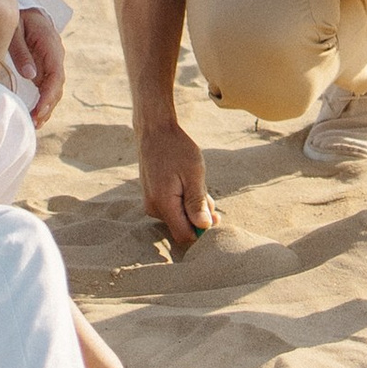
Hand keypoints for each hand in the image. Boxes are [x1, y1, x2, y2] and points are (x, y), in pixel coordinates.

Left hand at [9, 6, 65, 126]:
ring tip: (34, 123)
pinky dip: (43, 100)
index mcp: (51, 45)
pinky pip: (47, 86)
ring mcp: (51, 61)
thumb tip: (30, 75)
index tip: (38, 110)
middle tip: (34, 122)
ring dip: (46, 106)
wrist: (21, 5)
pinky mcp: (44, 65)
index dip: (48, 96)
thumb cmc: (16, 15)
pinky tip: (34, 113)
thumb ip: (21, 51)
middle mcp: (55, 55)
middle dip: (47, 106)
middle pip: (57, 85)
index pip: (56, 75)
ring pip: (53, 88)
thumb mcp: (15, 29)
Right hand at [137, 118, 218, 252]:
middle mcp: (153, 208)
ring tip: (196, 184)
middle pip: (182, 227)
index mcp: (164, 204)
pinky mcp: (152, 198)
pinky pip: (171, 209)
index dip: (202, 230)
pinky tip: (187, 184)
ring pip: (178, 217)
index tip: (215, 215)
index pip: (184, 236)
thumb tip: (204, 227)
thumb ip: (197, 202)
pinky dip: (183, 201)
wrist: (155, 131)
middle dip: (199, 217)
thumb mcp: (193, 173)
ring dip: (191, 207)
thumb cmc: (177, 149)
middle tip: (209, 195)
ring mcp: (151, 203)